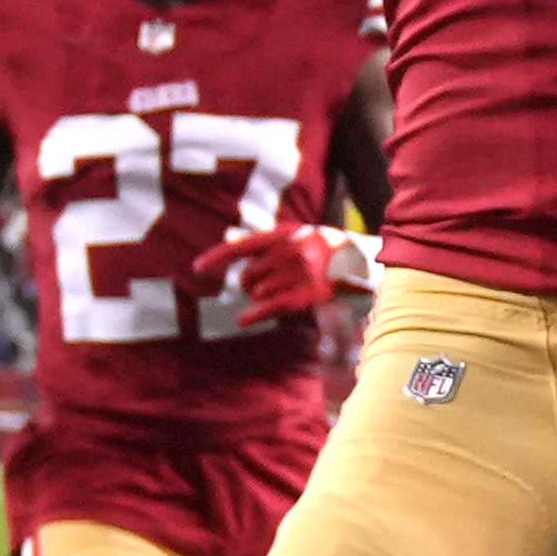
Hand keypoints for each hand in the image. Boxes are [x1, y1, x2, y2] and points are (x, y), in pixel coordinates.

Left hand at [204, 222, 354, 330]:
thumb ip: (265, 243)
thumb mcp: (295, 236)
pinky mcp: (305, 296)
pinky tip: (243, 320)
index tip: (196, 268)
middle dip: (247, 284)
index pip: (242, 247)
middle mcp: (288, 252)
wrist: (360, 261)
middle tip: (256, 286)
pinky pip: (270, 308)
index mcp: (283, 234)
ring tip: (278, 291)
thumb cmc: (322, 248)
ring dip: (260, 296)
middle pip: (248, 276)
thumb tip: (231, 242)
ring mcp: (297, 274)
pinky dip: (253, 316)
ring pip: (258, 292)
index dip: (217, 257)